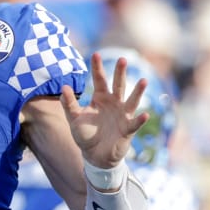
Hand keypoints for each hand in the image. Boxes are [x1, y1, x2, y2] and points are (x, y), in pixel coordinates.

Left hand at [60, 53, 150, 172]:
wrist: (95, 156)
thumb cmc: (85, 135)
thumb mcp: (74, 119)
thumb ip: (69, 104)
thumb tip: (63, 87)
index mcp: (100, 98)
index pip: (99, 79)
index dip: (97, 67)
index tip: (95, 54)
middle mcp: (114, 103)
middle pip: (118, 85)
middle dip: (120, 73)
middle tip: (122, 60)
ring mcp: (123, 114)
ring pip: (132, 100)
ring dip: (138, 91)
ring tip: (144, 81)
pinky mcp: (128, 128)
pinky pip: (135, 123)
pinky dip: (140, 119)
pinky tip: (145, 115)